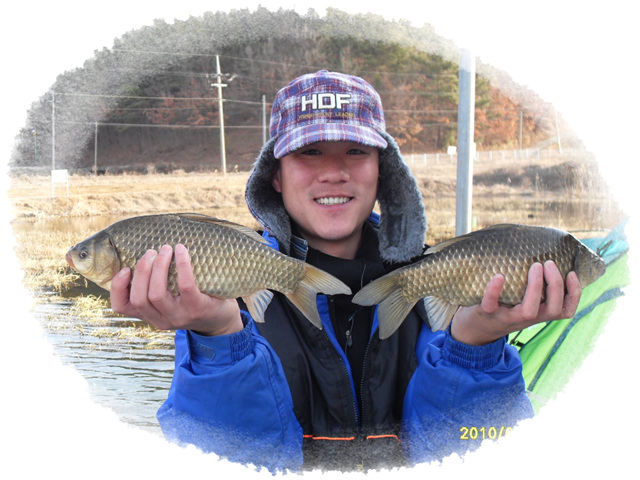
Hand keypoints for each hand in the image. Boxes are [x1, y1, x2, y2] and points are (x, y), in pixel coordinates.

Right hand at [110, 243, 242, 335]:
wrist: (222, 320)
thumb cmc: (193, 302)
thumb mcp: (170, 301)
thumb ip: (155, 288)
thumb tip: (143, 255)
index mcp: (151, 316)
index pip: (122, 307)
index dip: (117, 287)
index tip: (125, 268)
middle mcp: (162, 320)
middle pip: (139, 298)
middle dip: (142, 271)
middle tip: (151, 252)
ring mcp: (180, 317)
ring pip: (156, 294)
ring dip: (158, 267)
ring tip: (166, 249)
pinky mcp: (197, 309)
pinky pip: (184, 285)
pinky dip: (182, 264)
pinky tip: (182, 251)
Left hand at [450, 260, 581, 345]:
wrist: (475, 329)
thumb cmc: (503, 307)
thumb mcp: (523, 301)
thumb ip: (535, 288)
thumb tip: (547, 254)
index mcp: (538, 314)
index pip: (565, 310)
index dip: (574, 294)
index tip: (573, 273)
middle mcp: (527, 318)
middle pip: (552, 309)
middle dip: (556, 286)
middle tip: (549, 263)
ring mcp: (507, 318)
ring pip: (528, 310)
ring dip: (535, 287)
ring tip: (535, 266)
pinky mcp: (486, 314)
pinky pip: (491, 305)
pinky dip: (494, 291)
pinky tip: (499, 276)